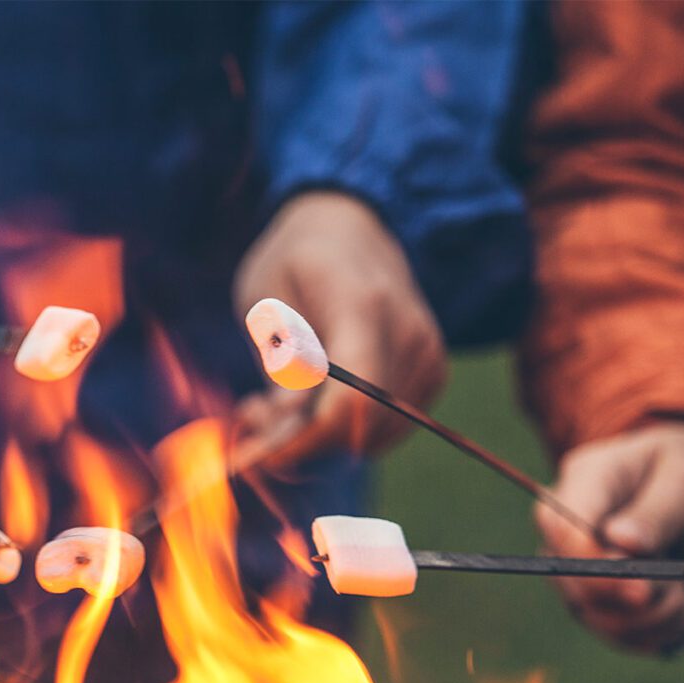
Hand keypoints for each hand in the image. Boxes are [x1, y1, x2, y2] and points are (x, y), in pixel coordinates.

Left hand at [232, 191, 445, 468]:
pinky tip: (310, 400)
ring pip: (371, 438)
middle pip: (359, 429)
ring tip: (274, 403)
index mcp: (362, 306)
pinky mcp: (432, 374)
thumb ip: (279, 367)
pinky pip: (384, 430)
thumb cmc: (293, 264)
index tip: (257, 454)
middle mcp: (409, 335)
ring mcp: (428, 356)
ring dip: (317, 439)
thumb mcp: (265, 305)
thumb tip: (286, 425)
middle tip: (251, 415)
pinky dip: (343, 430)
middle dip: (300, 442)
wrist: (349, 229)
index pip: (350, 404)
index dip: (303, 442)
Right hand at [536, 423, 683, 653]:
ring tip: (682, 599)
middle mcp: (566, 527)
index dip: (587, 560)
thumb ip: (656, 510)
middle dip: (625, 594)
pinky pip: (612, 632)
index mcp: (584, 481)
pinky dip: (651, 633)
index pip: (557, 523)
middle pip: (566, 576)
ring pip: (588, 611)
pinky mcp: (596, 599)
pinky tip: (677, 612)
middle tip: (675, 592)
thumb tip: (619, 542)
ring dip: (645, 619)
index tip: (637, 583)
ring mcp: (576, 565)